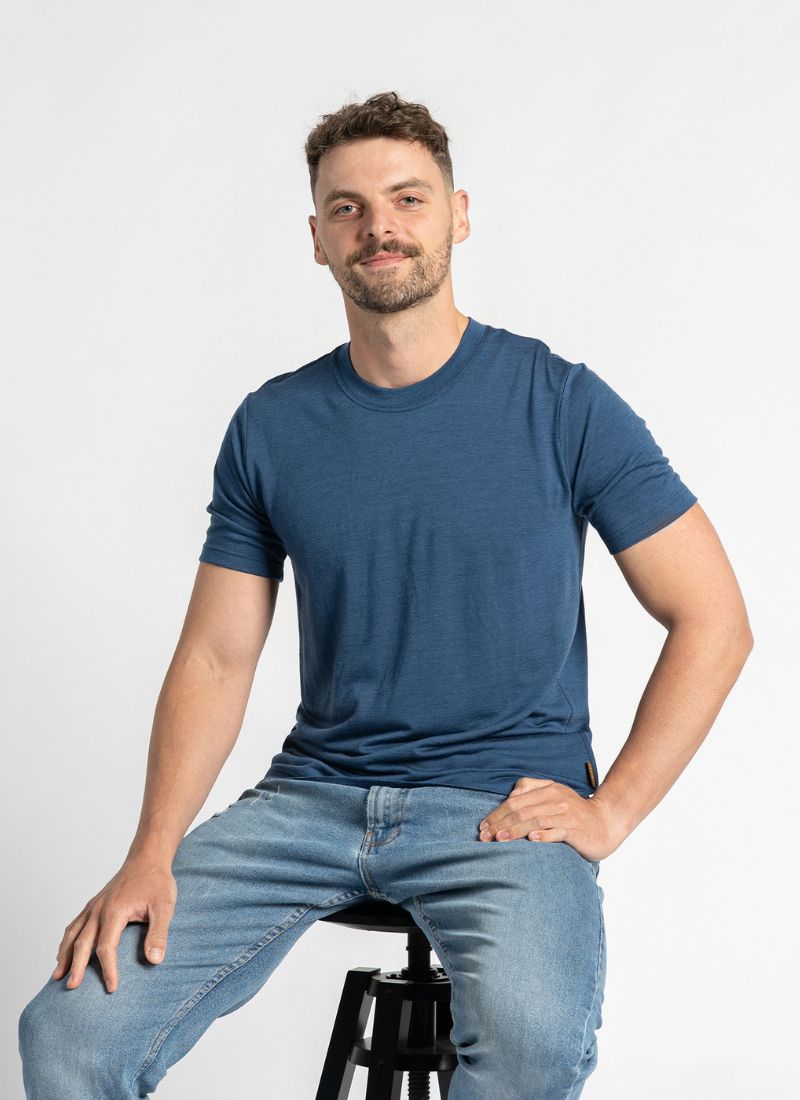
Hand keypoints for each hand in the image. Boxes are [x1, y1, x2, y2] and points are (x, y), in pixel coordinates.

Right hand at [51, 857, 176, 993]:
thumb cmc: (156, 881)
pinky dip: (66, 940)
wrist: (147, 857)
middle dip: (76, 967)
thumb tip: (155, 960)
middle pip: (82, 943)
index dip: (108, 970)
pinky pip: (75, 923)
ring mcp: (94, 906)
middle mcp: (99, 909)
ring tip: (58, 975)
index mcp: (115, 911)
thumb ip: (159, 933)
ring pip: (72, 933)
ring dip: (64, 955)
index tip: (112, 988)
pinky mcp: (94, 904)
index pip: (106, 948)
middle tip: (71, 988)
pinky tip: (64, 951)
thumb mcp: (165, 906)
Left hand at [478, 776, 624, 861]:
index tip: (482, 827)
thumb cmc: (574, 811)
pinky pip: (557, 831)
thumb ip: (531, 791)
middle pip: (521, 810)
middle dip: (500, 823)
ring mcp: (566, 814)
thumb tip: (508, 798)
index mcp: (547, 789)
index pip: (515, 801)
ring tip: (500, 839)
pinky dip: (544, 835)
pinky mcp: (576, 829)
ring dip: (515, 830)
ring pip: (535, 820)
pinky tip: (532, 840)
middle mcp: (555, 799)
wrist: (605, 821)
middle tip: (485, 836)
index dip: (496, 813)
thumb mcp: (553, 794)